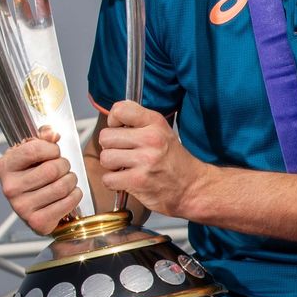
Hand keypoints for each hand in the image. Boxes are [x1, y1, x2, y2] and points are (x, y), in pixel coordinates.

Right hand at [0, 127, 81, 234]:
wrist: (37, 207)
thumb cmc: (36, 175)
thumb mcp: (35, 153)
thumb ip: (43, 138)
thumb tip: (52, 133)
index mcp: (4, 166)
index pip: (34, 149)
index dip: (52, 149)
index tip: (53, 153)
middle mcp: (9, 188)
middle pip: (52, 169)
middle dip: (65, 166)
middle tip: (62, 169)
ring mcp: (21, 207)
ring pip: (62, 186)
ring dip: (71, 181)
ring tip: (66, 181)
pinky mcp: (37, 222)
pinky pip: (68, 202)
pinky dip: (75, 196)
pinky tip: (69, 195)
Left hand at [97, 100, 207, 218]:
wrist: (191, 187)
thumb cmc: (173, 160)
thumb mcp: (162, 131)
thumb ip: (138, 122)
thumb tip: (112, 119)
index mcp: (155, 123)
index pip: (120, 110)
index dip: (113, 120)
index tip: (119, 129)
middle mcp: (151, 139)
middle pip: (106, 136)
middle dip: (110, 147)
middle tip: (124, 153)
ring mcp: (145, 161)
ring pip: (105, 158)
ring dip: (111, 166)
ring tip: (125, 167)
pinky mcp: (138, 181)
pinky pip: (108, 179)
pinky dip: (113, 182)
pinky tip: (126, 180)